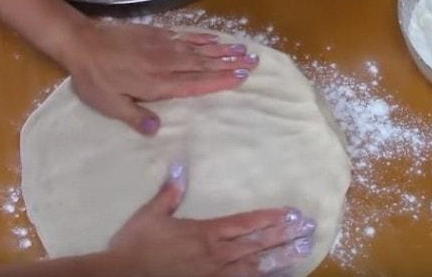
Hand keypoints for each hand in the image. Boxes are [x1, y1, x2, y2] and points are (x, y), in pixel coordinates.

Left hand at [62, 22, 259, 134]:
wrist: (81, 42)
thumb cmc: (94, 78)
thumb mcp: (108, 104)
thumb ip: (134, 116)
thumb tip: (156, 130)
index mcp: (156, 83)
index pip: (195, 83)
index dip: (219, 80)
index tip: (241, 77)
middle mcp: (165, 63)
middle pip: (203, 64)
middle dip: (229, 63)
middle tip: (253, 62)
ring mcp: (162, 46)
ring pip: (197, 48)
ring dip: (221, 49)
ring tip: (242, 49)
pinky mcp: (155, 34)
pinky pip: (184, 35)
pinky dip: (202, 37)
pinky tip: (214, 38)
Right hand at [88, 162, 316, 276]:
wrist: (123, 275)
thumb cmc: (137, 244)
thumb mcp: (152, 214)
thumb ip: (169, 193)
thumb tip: (179, 165)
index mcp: (205, 233)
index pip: (245, 224)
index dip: (269, 218)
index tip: (291, 213)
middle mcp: (216, 254)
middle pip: (256, 244)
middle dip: (284, 236)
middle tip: (308, 229)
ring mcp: (214, 275)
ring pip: (254, 267)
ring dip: (278, 258)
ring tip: (300, 252)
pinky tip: (273, 276)